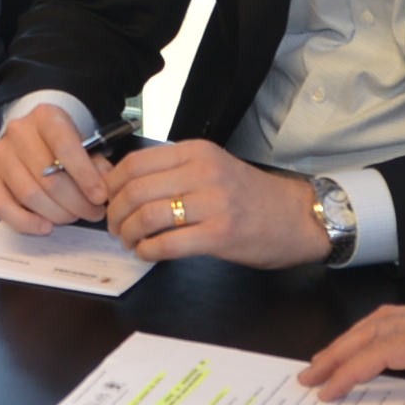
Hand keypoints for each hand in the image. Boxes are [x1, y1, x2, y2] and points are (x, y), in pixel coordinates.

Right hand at [0, 105, 114, 233]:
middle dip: (76, 202)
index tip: (100, 197)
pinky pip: (1, 206)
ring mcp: (0, 153)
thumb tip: (105, 184)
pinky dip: (25, 222)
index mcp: (46, 116)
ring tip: (73, 217)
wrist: (32, 136)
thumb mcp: (83, 143)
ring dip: (56, 214)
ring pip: (29, 194)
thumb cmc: (62, 143)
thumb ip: (96, 163)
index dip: (85, 176)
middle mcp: (18, 131)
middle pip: (48, 177)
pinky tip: (45, 227)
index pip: (65, 147)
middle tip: (92, 213)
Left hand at [104, 140, 326, 267]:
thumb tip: (123, 186)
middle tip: (114, 227)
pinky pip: (167, 244)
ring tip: (130, 242)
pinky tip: (147, 253)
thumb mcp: (212, 168)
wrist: (296, 217)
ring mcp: (213, 203)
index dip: (111, 186)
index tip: (107, 201)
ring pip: (147, 217)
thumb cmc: (250, 196)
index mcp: (196, 152)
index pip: (135, 163)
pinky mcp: (220, 234)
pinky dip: (148, 251)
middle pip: (135, 190)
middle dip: (115, 213)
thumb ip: (174, 172)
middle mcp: (203, 172)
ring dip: (128, 234)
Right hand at [302, 299, 404, 404]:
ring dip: (353, 339)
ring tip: (327, 361)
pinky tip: (370, 345)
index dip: (354, 368)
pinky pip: (402, 321)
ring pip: (387, 320)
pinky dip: (375, 333)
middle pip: (378, 328)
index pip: (390, 348)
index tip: (328, 388)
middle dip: (339, 351)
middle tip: (308, 376)